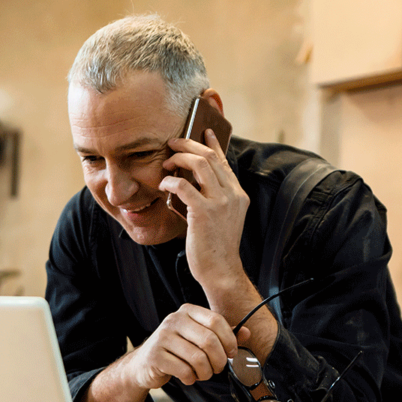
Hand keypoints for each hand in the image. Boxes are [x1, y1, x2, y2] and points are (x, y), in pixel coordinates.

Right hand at [123, 304, 249, 389]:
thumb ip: (223, 334)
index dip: (229, 339)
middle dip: (219, 360)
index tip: (231, 352)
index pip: (216, 321)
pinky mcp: (156, 356)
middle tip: (217, 368)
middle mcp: (173, 320)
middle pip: (209, 340)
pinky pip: (184, 370)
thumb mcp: (199, 338)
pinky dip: (191, 378)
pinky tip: (188, 377)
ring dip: (205, 372)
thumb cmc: (177, 350)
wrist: (145, 363)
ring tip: (202, 374)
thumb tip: (246, 333)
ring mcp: (162, 337)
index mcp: (187, 311)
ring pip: (198, 358)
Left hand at [160, 128, 249, 289]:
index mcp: (238, 195)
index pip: (224, 161)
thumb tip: (190, 182)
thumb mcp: (220, 219)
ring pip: (200, 164)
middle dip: (189, 144)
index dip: (212, 143)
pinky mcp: (204, 212)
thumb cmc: (215, 248)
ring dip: (179, 157)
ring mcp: (220, 202)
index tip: (202, 130)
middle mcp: (232, 195)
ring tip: (166, 161)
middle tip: (172, 142)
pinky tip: (163, 184)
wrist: (221, 271)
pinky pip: (184, 185)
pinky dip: (170, 181)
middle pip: (210, 157)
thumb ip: (213, 199)